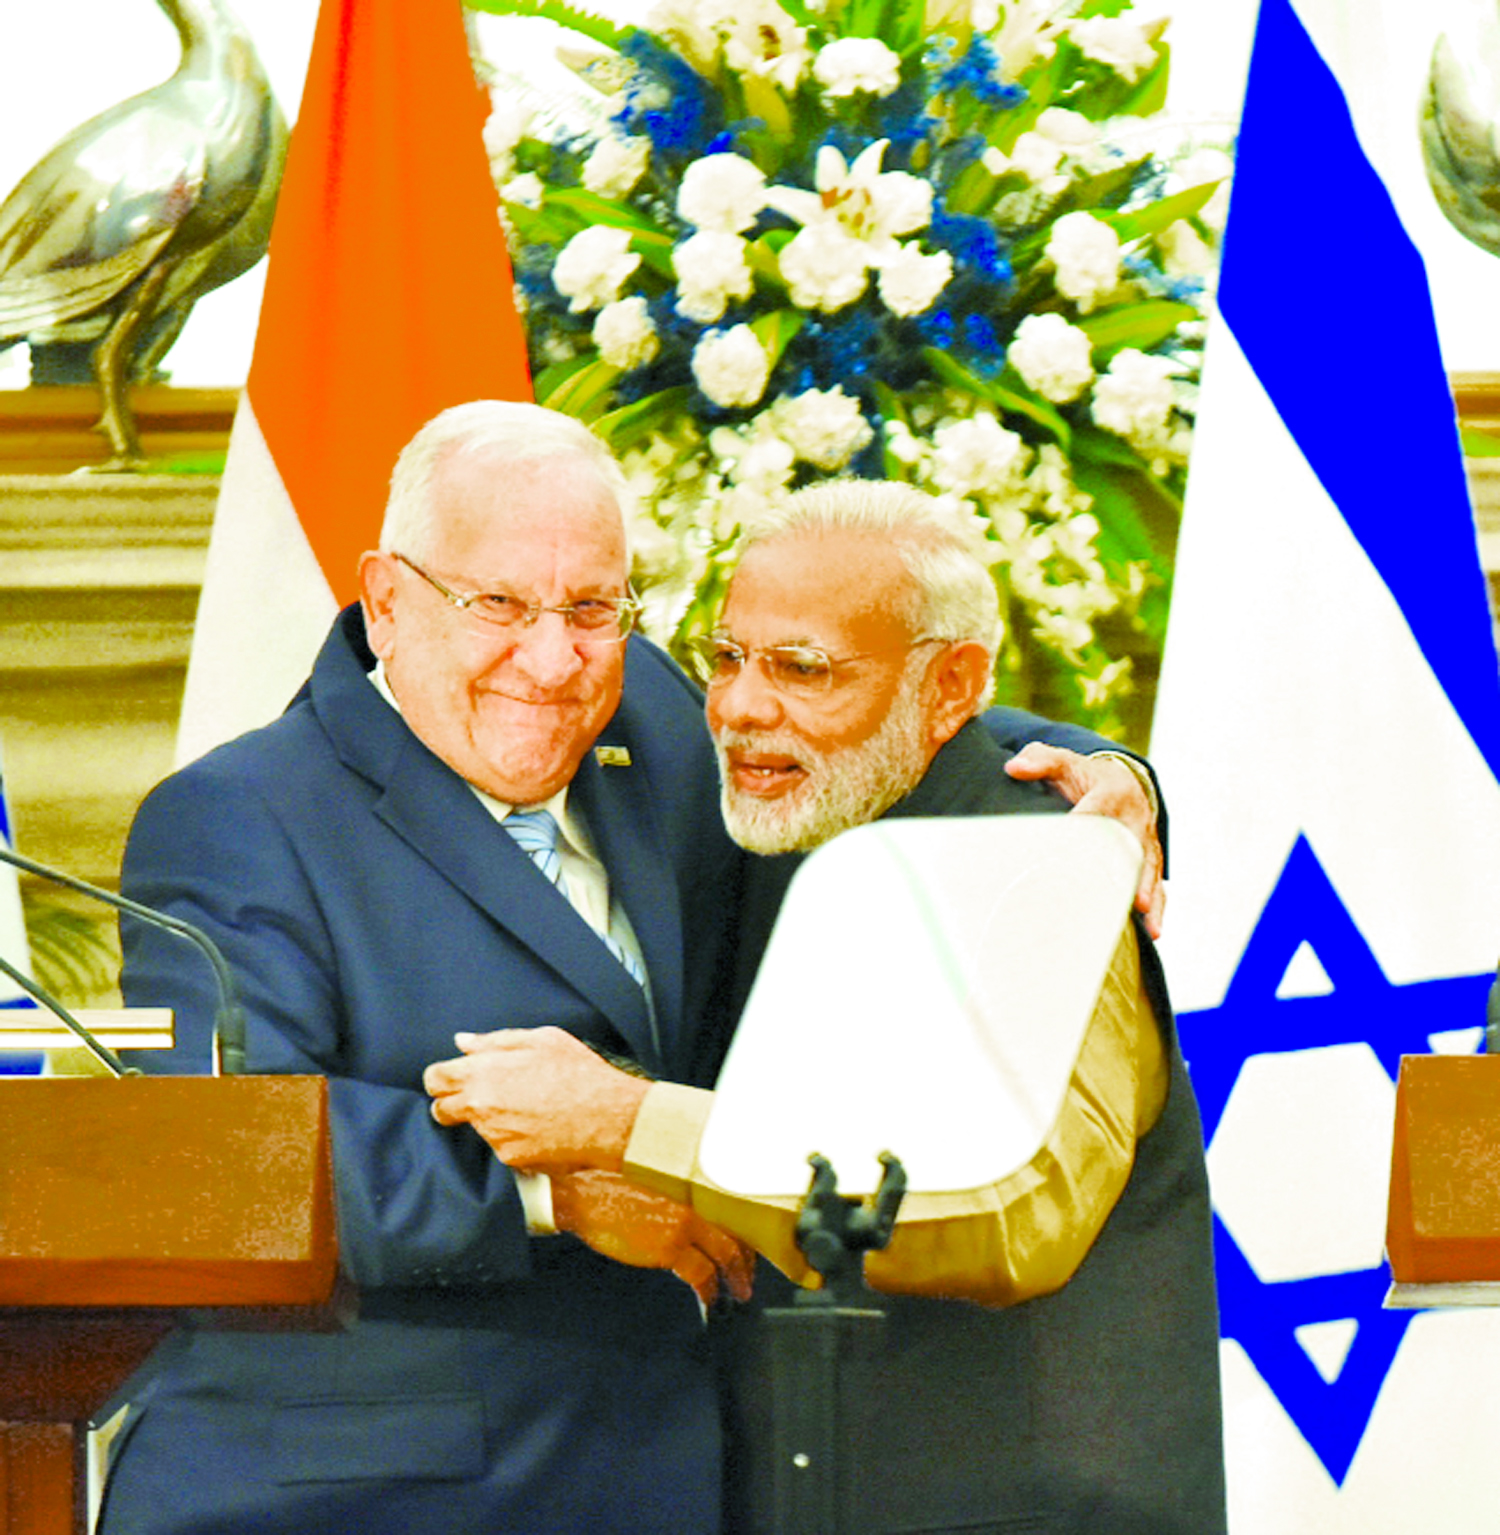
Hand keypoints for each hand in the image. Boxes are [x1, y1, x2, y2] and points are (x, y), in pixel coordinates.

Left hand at [424, 1026, 649, 1170]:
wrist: (608, 1117)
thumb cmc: (579, 1073)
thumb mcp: (541, 1040)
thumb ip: (495, 1041)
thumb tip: (464, 1042)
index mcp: (483, 1073)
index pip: (435, 1078)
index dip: (440, 1077)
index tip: (448, 1078)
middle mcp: (481, 1108)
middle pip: (441, 1110)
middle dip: (451, 1103)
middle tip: (479, 1097)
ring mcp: (494, 1137)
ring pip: (477, 1128)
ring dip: (491, 1119)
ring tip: (528, 1108)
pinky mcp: (511, 1159)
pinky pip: (502, 1147)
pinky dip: (514, 1138)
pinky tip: (539, 1126)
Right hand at [551, 1168, 753, 1305]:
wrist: (583, 1195)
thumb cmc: (609, 1188)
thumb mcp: (651, 1187)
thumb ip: (675, 1201)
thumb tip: (690, 1222)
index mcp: (690, 1189)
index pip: (731, 1214)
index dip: (742, 1236)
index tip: (746, 1252)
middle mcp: (693, 1206)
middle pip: (733, 1237)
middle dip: (744, 1263)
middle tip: (748, 1279)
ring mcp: (682, 1226)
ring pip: (724, 1256)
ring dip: (733, 1279)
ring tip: (737, 1294)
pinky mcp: (668, 1248)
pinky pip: (701, 1276)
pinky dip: (708, 1291)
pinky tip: (709, 1301)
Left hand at [1005, 743, 1164, 938]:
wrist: (1125, 782)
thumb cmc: (1084, 777)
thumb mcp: (1062, 762)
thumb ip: (1039, 761)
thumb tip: (1013, 767)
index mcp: (1111, 793)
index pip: (1096, 810)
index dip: (1083, 823)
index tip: (1068, 837)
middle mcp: (1134, 818)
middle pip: (1126, 845)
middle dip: (1118, 867)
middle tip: (1106, 889)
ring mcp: (1146, 841)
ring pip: (1148, 867)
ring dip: (1145, 891)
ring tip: (1141, 912)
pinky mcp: (1151, 860)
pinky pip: (1156, 883)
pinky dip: (1157, 906)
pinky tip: (1154, 931)